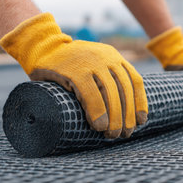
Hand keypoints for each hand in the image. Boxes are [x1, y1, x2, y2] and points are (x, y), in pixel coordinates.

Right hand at [0, 13, 147, 138]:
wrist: (42, 47)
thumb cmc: (68, 64)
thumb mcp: (93, 65)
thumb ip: (105, 79)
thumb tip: (120, 111)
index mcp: (113, 56)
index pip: (134, 81)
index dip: (139, 103)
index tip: (141, 121)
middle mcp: (105, 57)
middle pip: (123, 90)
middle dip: (127, 115)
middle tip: (124, 134)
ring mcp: (90, 63)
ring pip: (110, 93)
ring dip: (114, 118)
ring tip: (112, 134)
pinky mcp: (74, 71)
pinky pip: (91, 94)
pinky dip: (97, 112)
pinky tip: (98, 126)